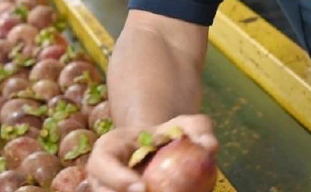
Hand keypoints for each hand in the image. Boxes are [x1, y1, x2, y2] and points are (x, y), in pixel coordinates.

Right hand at [89, 115, 218, 191]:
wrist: (160, 152)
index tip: (142, 187)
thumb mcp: (185, 124)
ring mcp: (109, 190)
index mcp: (109, 148)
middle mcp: (102, 175)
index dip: (116, 178)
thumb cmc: (169, 136)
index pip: (102, 163)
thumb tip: (209, 146)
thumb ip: (199, 129)